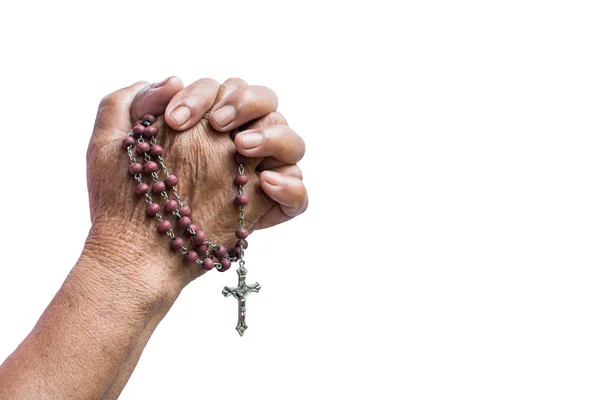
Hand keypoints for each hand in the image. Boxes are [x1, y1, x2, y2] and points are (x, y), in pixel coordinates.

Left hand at [86, 77, 307, 293]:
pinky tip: (265, 184)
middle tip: (218, 127)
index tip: (176, 121)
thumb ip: (128, 101)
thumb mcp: (108, 144)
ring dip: (273, 138)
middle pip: (266, 105)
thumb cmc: (121, 198)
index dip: (203, 96)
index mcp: (207, 124)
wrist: (134, 251)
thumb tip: (172, 79)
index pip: (223, 90)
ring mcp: (256, 175)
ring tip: (241, 148)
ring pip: (291, 143)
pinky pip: (298, 194)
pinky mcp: (268, 208)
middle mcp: (237, 144)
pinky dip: (290, 187)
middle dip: (245, 105)